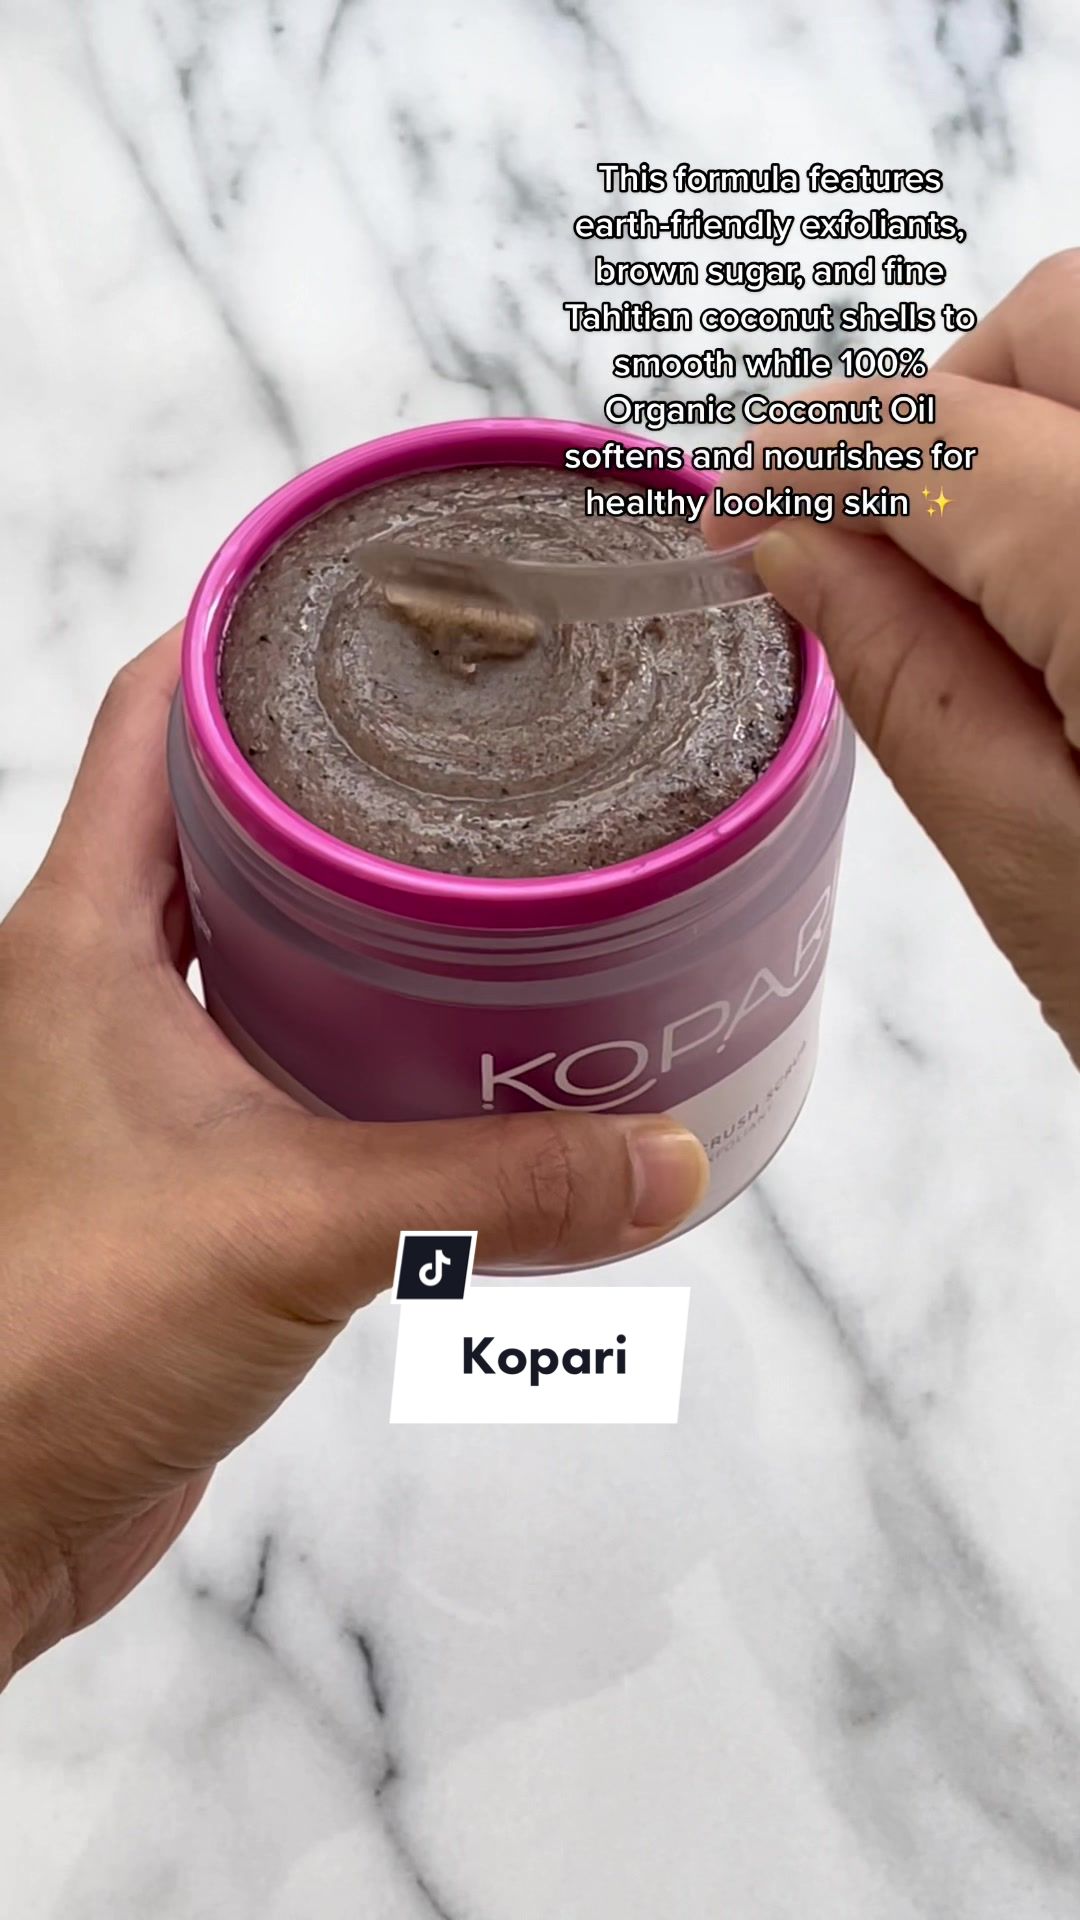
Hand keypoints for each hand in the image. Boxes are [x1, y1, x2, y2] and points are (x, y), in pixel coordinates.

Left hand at [0, 629, 706, 1680]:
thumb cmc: (62, 1337)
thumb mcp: (299, 1225)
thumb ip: (495, 1190)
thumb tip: (668, 1158)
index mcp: (82, 932)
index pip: (152, 715)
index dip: (247, 636)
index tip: (375, 596)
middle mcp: (102, 980)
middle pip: (222, 812)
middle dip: (345, 770)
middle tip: (483, 736)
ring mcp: (143, 1073)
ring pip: (261, 936)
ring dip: (366, 909)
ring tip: (502, 872)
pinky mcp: (191, 1164)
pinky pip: (289, 1052)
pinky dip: (371, 1033)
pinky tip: (469, 1044)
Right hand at [706, 251, 1079, 1064]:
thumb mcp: (1043, 873)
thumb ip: (907, 682)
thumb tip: (797, 550)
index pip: (931, 434)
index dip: (805, 460)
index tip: (743, 516)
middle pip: (1059, 319)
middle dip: (938, 408)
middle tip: (879, 549)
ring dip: (1032, 422)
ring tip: (997, 579)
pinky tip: (1074, 590)